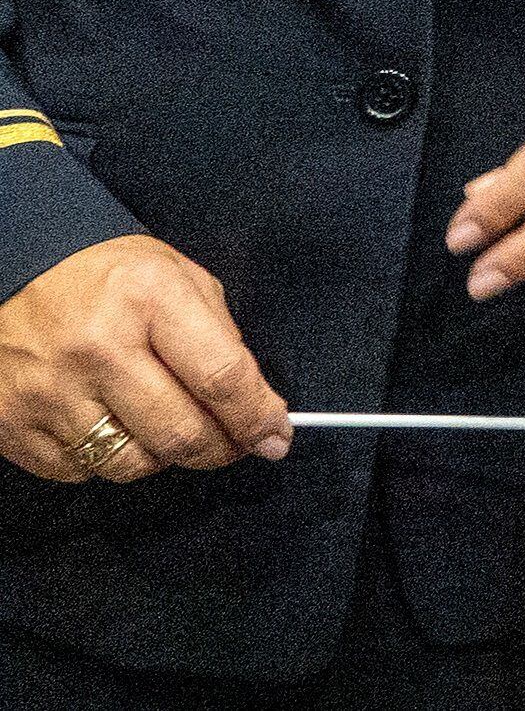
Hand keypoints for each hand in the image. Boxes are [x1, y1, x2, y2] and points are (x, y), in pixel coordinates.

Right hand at [0, 236, 289, 480]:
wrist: (12, 274)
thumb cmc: (103, 277)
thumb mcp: (176, 275)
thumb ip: (220, 334)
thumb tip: (254, 402)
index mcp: (148, 298)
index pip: (221, 377)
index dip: (257, 417)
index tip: (275, 437)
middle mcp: (97, 348)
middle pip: (181, 434)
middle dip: (221, 450)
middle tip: (234, 444)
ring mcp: (50, 391)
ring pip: (132, 465)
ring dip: (163, 457)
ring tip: (164, 425)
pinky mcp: (12, 425)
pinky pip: (80, 471)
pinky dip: (106, 459)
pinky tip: (110, 424)